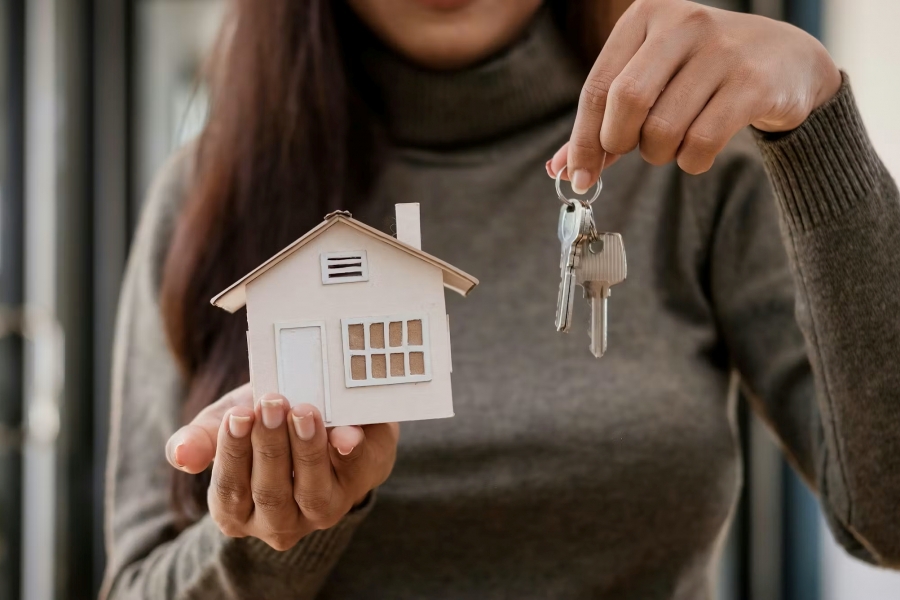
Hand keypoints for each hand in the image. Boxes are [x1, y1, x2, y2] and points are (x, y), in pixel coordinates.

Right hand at [165, 383, 398, 550]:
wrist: (323, 414)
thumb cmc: (268, 425)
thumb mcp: (229, 423)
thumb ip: (201, 437)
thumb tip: (179, 456)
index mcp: (237, 510)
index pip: (230, 491)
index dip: (233, 454)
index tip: (238, 415)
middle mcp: (278, 521)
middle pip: (271, 493)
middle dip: (270, 447)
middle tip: (272, 404)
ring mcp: (321, 508)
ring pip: (312, 492)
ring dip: (307, 451)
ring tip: (303, 411)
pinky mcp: (358, 483)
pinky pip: (355, 472)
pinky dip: (350, 452)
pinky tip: (345, 435)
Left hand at [547, 0, 841, 187]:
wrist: (789, 62)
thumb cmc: (702, 75)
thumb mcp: (651, 82)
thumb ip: (604, 122)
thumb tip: (560, 169)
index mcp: (647, 15)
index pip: (598, 87)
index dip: (583, 140)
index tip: (578, 177)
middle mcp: (683, 23)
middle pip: (626, 103)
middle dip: (620, 143)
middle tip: (635, 150)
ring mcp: (723, 50)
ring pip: (663, 129)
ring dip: (660, 155)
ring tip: (675, 143)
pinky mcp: (753, 83)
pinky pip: (701, 144)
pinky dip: (691, 163)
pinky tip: (699, 152)